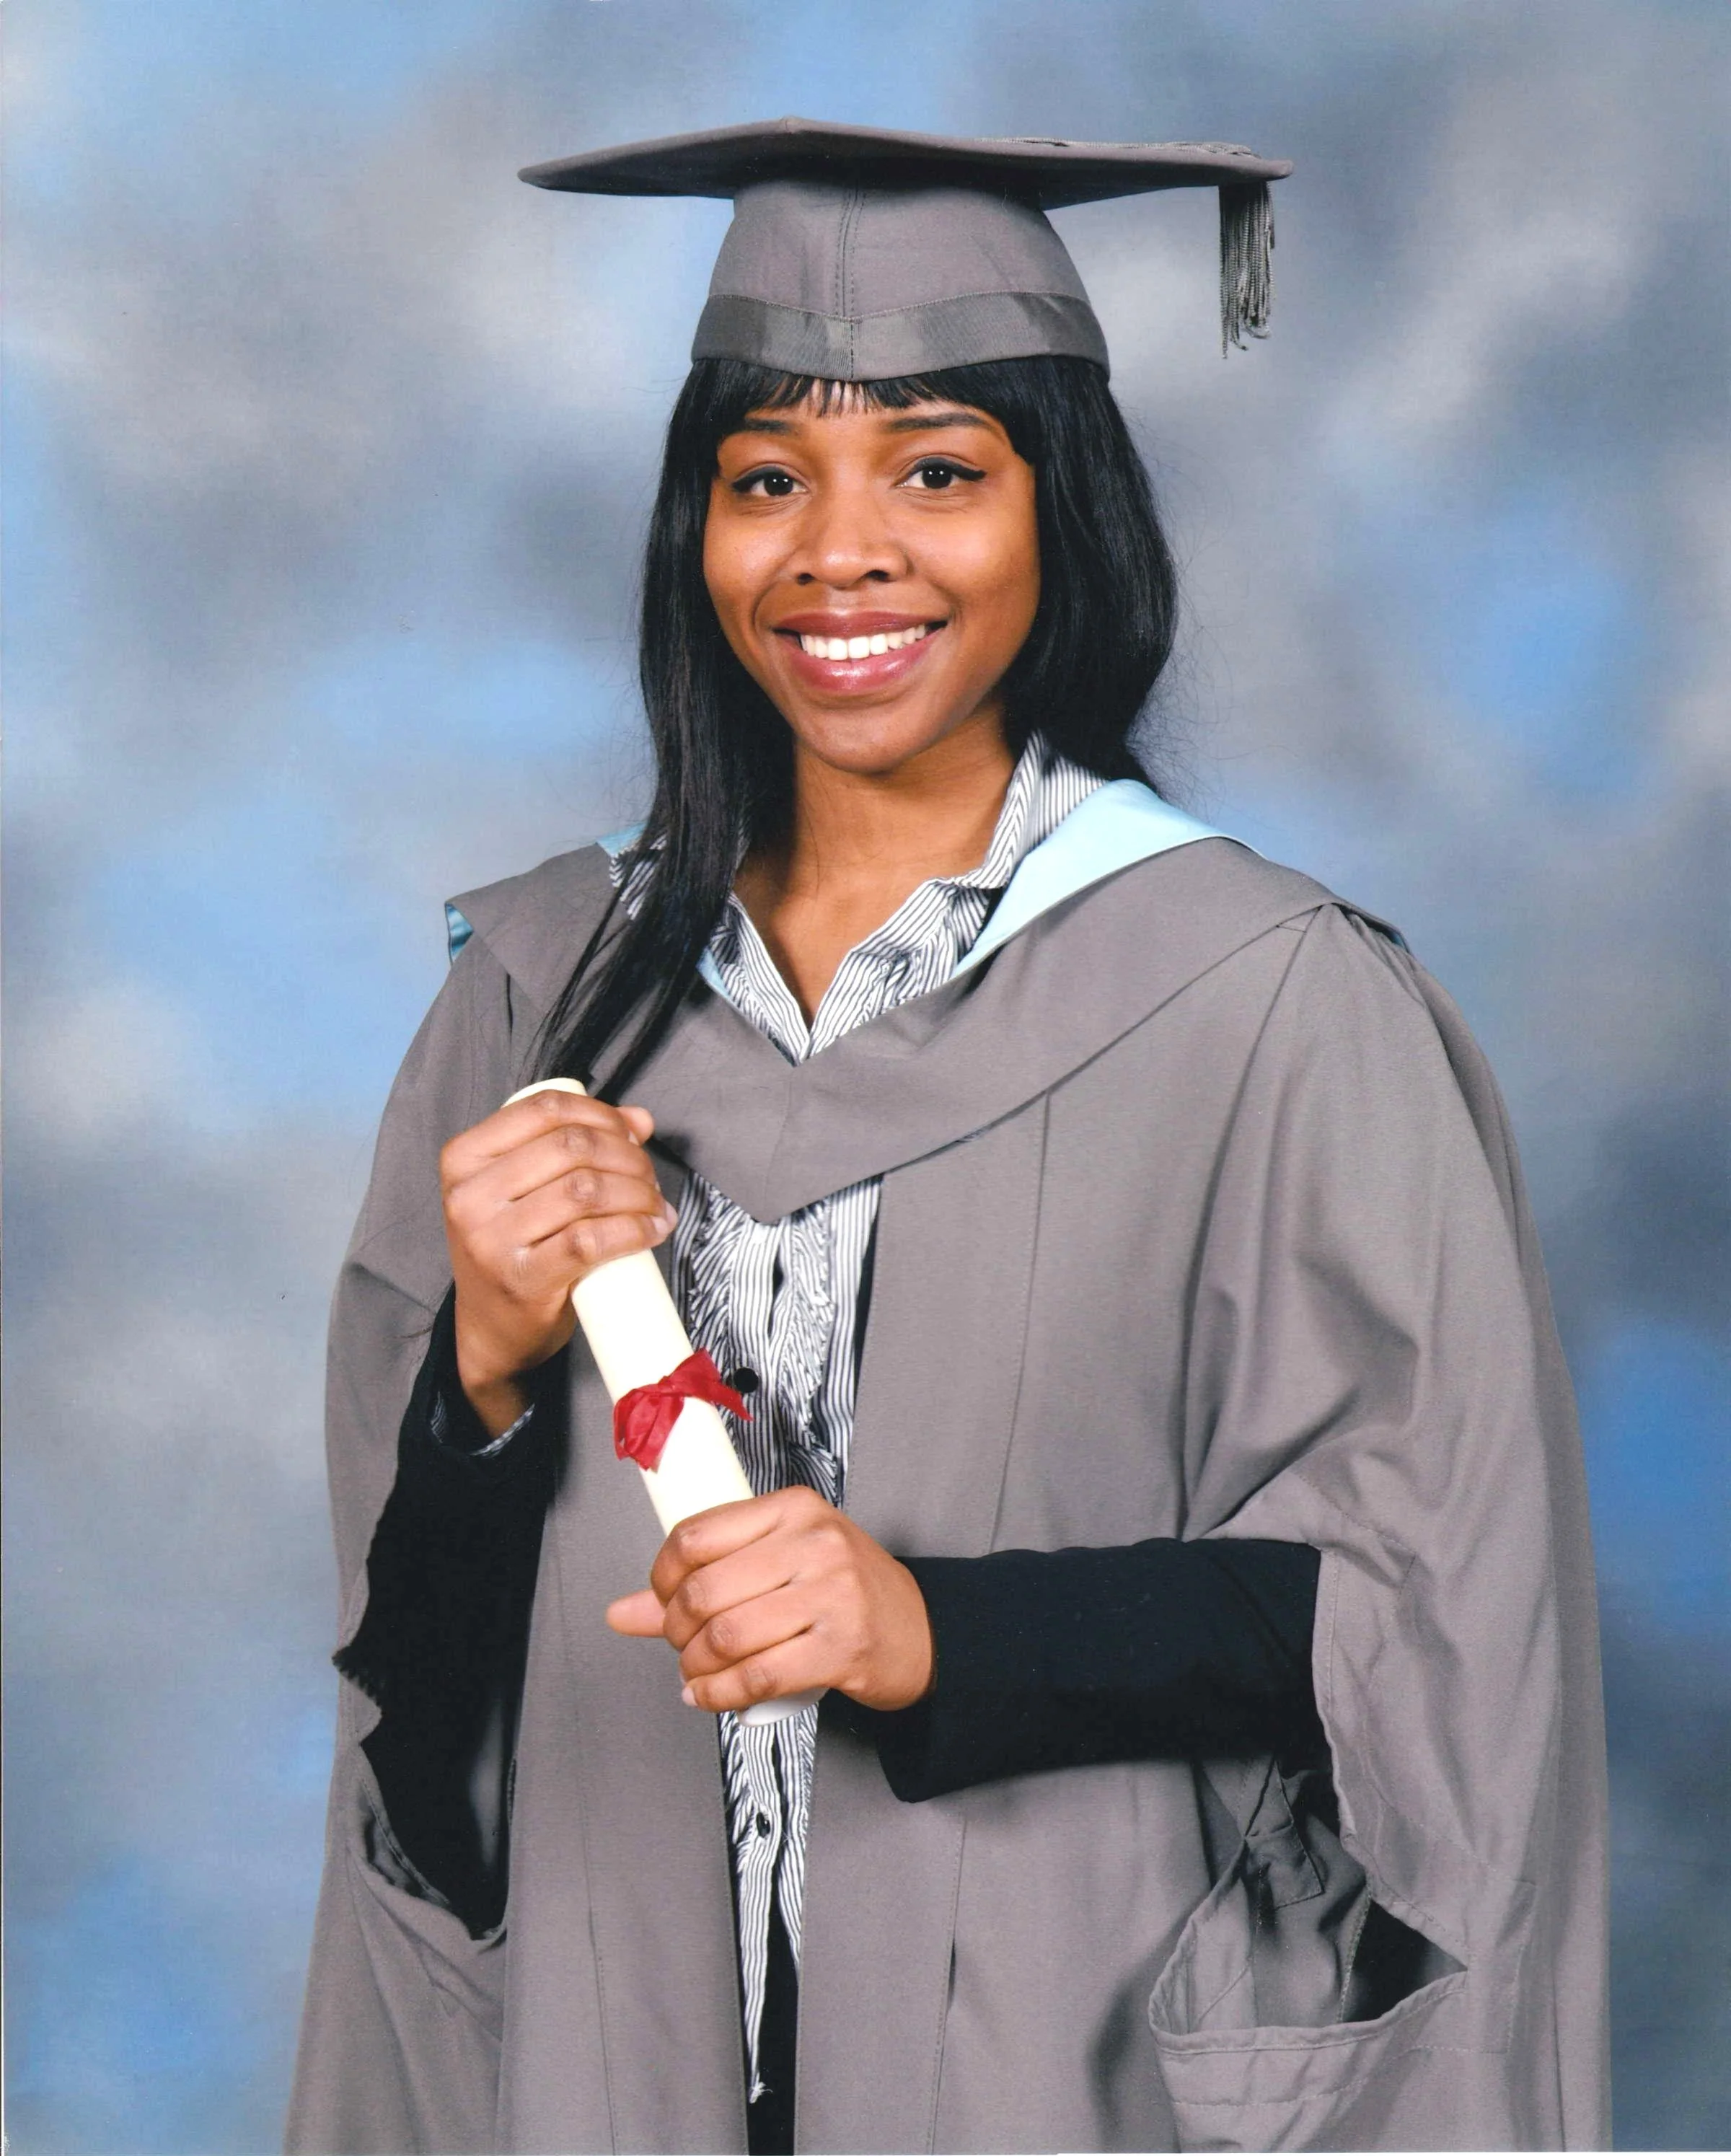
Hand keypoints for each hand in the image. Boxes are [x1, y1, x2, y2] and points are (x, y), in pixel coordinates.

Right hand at [441, 1087, 674, 1436]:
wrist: (491, 1331)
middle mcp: (469, 1196)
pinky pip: (591, 1240)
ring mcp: (490, 1240)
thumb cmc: (513, 1250)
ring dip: (638, 1192)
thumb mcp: (524, 1189)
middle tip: (648, 1177)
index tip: (631, 1136)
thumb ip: (570, 1145)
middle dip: (627, 1156)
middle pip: (572, 1147)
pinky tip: (652, 1230)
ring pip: (586, 1190)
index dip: (601, 1114)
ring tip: (654, 1205)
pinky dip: (634, 1229)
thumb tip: (640, 1120)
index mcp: (464, 1159)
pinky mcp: (523, 1280)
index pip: (545, 1109)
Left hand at [605, 1487, 935, 1713]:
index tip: (663, 1599)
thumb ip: (700, 1582)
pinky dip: (720, 1694)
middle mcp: (813, 1543)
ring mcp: (832, 1594)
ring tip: (696, 1673)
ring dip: (696, 1666)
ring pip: (727, 1635)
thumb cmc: (845, 1592)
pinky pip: (758, 1676)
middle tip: (682, 1644)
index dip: (662, 1575)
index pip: (696, 1534)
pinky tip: (710, 1696)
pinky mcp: (842, 1647)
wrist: (922, 1631)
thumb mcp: (779, 1564)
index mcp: (792, 1509)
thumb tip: (621, 1612)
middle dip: (676, 1629)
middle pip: (705, 1590)